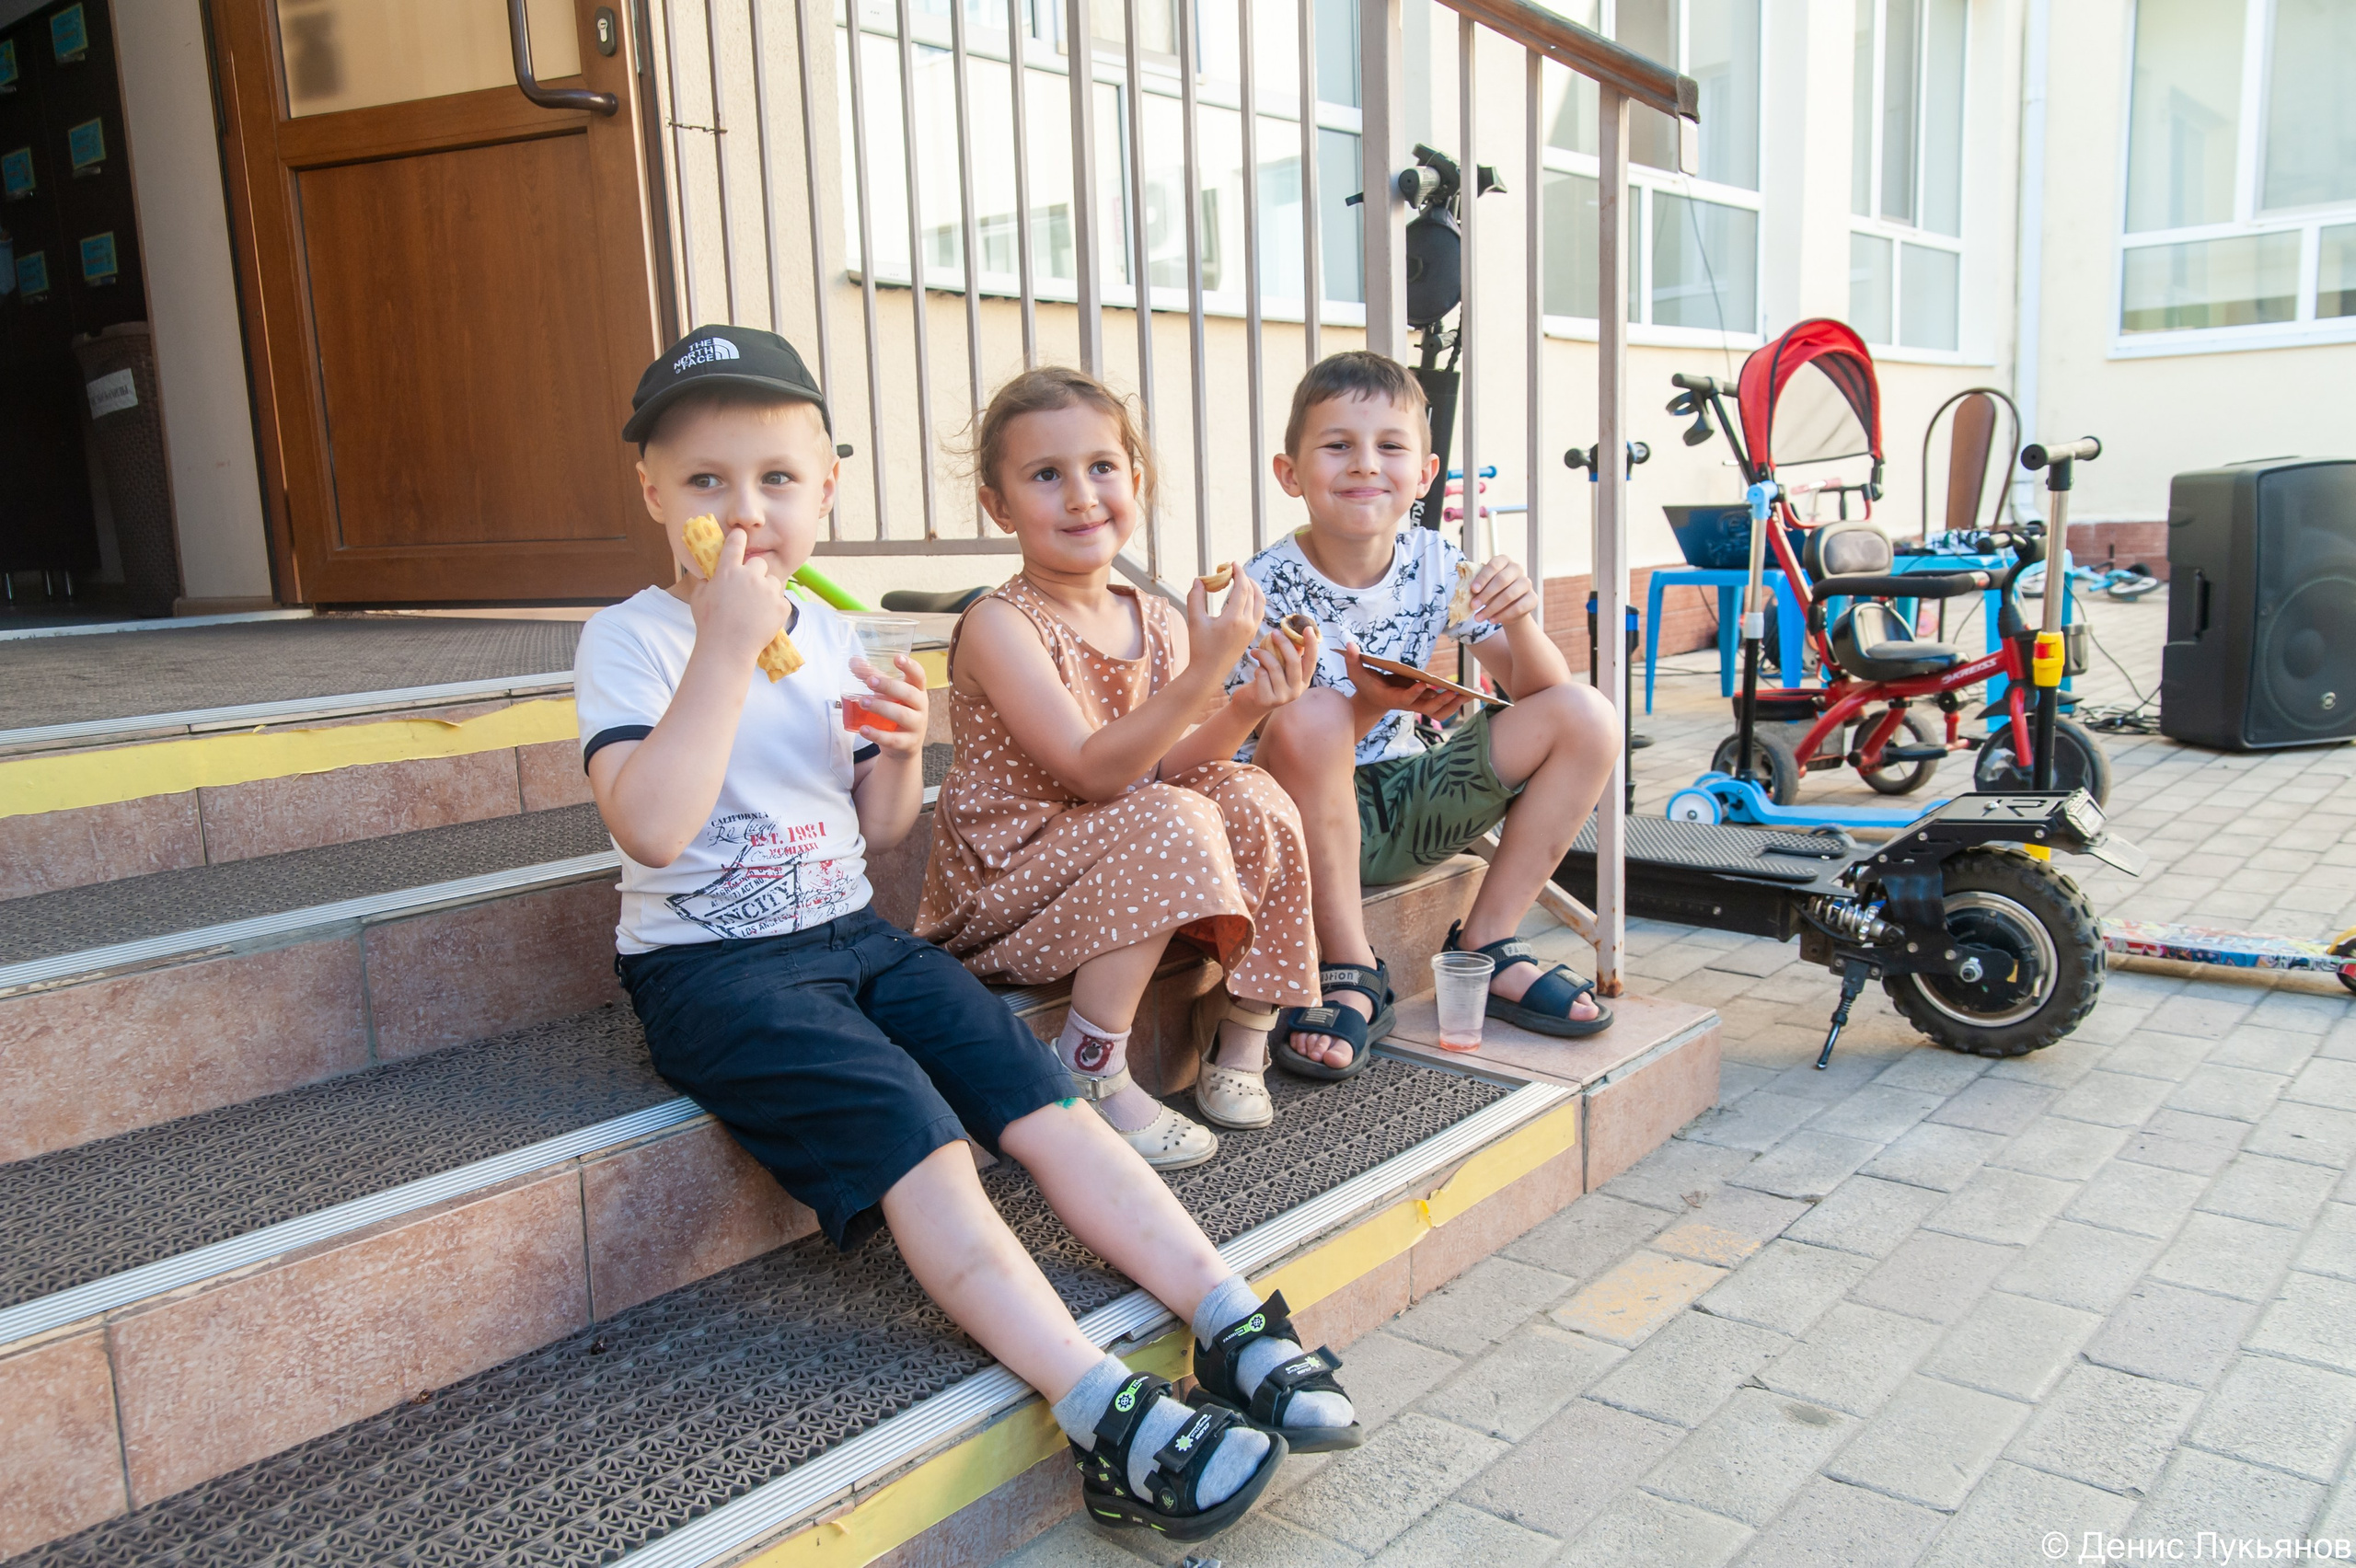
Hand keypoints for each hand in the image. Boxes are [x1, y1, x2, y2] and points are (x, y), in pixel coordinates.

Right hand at [689, 524, 787, 665]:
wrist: (727, 649)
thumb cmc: (709, 624)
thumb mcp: (698, 597)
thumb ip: (706, 581)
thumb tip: (710, 574)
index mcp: (728, 571)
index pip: (736, 543)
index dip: (739, 537)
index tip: (741, 535)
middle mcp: (749, 576)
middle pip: (759, 563)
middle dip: (755, 573)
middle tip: (748, 591)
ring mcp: (767, 590)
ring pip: (772, 582)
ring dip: (766, 591)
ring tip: (755, 609)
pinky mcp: (781, 605)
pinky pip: (781, 601)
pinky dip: (775, 609)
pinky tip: (763, 620)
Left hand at [850, 651, 928, 756]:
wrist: (903, 746)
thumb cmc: (896, 712)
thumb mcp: (889, 695)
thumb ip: (873, 677)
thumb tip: (853, 662)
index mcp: (917, 691)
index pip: (919, 676)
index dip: (910, 666)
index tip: (897, 658)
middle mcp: (921, 707)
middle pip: (909, 694)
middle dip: (889, 686)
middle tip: (869, 681)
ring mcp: (916, 726)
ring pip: (902, 715)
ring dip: (881, 707)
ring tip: (862, 702)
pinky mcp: (908, 743)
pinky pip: (893, 739)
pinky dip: (877, 734)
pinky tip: (863, 729)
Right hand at [1185, 568, 1267, 673]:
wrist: (1209, 672)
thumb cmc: (1199, 647)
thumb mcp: (1195, 620)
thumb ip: (1196, 597)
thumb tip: (1199, 580)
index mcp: (1234, 618)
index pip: (1242, 588)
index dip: (1238, 573)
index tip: (1231, 563)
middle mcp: (1247, 623)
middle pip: (1252, 592)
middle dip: (1244, 578)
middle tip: (1233, 571)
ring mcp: (1252, 629)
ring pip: (1260, 601)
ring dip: (1253, 587)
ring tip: (1241, 580)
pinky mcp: (1252, 634)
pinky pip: (1259, 611)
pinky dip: (1255, 599)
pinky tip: (1245, 596)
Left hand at [1229, 619, 1316, 716]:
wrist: (1249, 705)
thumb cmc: (1267, 682)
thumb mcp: (1281, 670)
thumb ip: (1288, 657)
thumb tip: (1291, 634)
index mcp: (1303, 681)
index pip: (1311, 661)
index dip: (1312, 645)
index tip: (1308, 628)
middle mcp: (1297, 691)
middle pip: (1293, 662)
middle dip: (1283, 643)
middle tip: (1273, 632)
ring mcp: (1283, 697)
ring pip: (1274, 667)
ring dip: (1263, 654)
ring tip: (1255, 651)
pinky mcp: (1268, 700)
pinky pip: (1262, 675)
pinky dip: (1257, 669)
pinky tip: (1255, 672)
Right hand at [1342, 642, 1465, 723]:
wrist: (1373, 699)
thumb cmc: (1365, 685)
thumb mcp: (1355, 673)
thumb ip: (1352, 660)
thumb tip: (1350, 645)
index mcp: (1392, 698)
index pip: (1405, 698)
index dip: (1414, 692)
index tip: (1423, 683)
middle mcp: (1408, 704)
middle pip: (1428, 708)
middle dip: (1442, 701)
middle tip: (1454, 691)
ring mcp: (1418, 703)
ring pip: (1440, 711)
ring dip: (1455, 704)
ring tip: (1471, 692)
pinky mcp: (1424, 700)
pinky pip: (1444, 706)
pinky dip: (1457, 700)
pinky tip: (1470, 691)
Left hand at [1465, 555, 1536, 624]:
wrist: (1508, 608)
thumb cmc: (1491, 592)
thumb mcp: (1482, 586)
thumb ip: (1475, 585)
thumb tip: (1463, 586)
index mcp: (1504, 561)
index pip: (1494, 565)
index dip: (1483, 577)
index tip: (1472, 590)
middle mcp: (1517, 569)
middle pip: (1502, 580)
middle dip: (1486, 594)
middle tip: (1473, 606)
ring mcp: (1527, 583)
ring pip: (1510, 595)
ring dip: (1492, 608)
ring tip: (1479, 617)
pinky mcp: (1533, 598)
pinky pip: (1519, 607)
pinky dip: (1503, 615)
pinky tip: (1492, 620)